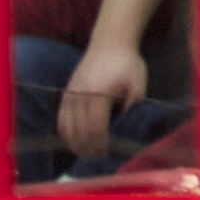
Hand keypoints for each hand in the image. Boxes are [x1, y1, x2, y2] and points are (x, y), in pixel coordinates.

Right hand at [58, 38, 147, 158]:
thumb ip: (133, 107)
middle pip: (80, 132)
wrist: (109, 43)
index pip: (95, 129)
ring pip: (67, 129)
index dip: (100, 144)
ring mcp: (70, 95)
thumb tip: (125, 128)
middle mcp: (80, 96)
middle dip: (89, 148)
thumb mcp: (138, 84)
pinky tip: (74, 141)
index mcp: (99, 94)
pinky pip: (61, 120)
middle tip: (98, 156)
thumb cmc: (127, 63)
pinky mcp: (66, 94)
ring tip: (86, 152)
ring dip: (76, 144)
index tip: (108, 152)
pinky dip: (66, 134)